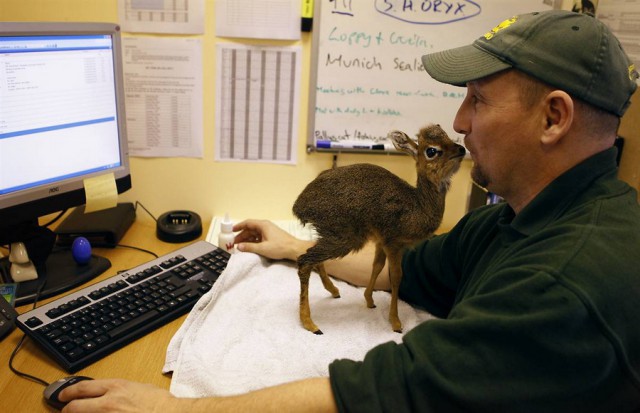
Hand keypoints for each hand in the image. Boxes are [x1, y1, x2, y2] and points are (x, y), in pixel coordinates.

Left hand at [59, 379, 178, 412]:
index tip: (63, 395)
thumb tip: (113, 394)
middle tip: (64, 410)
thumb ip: (122, 391)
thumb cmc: (160, 403)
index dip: (69, 392)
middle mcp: (108, 403)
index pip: (83, 388)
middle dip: (66, 409)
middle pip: (75, 407)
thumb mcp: (140, 388)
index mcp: (116, 387)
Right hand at [233, 219, 313, 260]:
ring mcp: (269, 231)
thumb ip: (250, 247)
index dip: (238, 226)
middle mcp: (265, 226)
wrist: (295, 249)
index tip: (231, 230)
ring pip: (254, 234)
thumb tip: (239, 247)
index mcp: (263, 225)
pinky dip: (253, 241)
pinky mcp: (272, 237)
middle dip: (241, 235)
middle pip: (250, 229)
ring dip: (247, 239)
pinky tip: (250, 247)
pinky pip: (259, 237)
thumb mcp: (263, 248)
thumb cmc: (280, 247)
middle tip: (234, 243)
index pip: (248, 223)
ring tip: (240, 246)